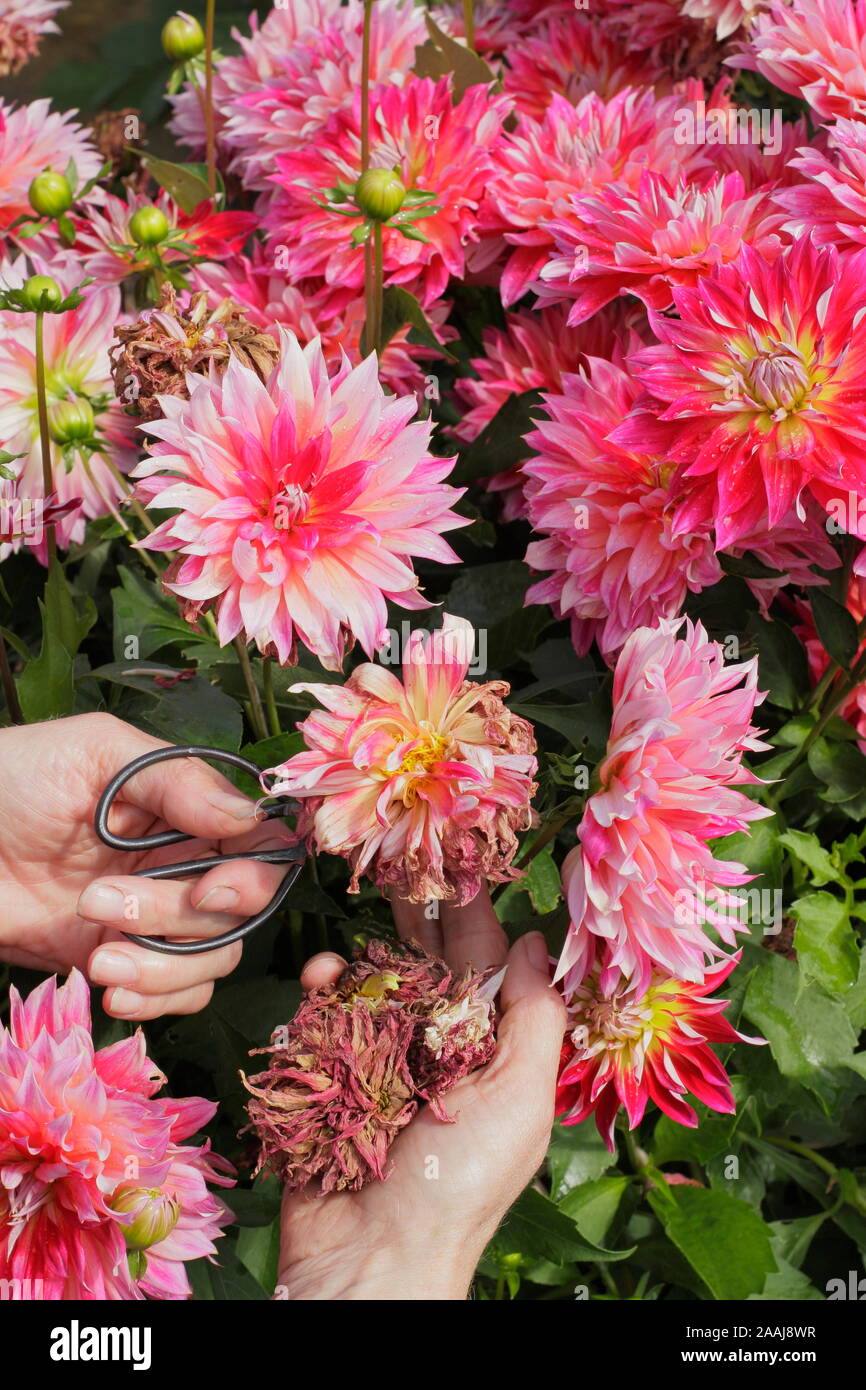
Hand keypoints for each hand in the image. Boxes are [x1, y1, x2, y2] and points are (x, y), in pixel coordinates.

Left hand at [0, 712, 289, 1018]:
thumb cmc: (13, 778)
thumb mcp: (97, 752)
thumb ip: (177, 778)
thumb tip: (247, 815)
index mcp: (187, 808)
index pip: (262, 846)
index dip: (254, 876)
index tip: (210, 887)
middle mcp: (181, 862)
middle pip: (238, 912)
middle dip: (179, 919)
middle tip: (105, 903)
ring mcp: (151, 916)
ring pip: (212, 960)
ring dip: (161, 967)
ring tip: (96, 955)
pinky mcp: (118, 958)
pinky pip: (174, 996)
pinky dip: (153, 1002)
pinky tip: (107, 989)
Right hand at [277, 889, 565, 1299]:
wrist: (371, 1261)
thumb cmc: (459, 1186)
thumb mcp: (520, 1099)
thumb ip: (534, 1018)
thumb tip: (537, 943)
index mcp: (488, 1049)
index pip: (483, 963)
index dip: (472, 909)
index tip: (457, 852)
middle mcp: (435, 1048)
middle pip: (424, 961)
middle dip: (414, 910)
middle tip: (399, 854)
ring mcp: (377, 1061)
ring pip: (370, 983)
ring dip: (364, 951)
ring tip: (358, 926)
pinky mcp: (326, 1076)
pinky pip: (321, 1019)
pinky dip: (319, 993)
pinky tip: (320, 978)